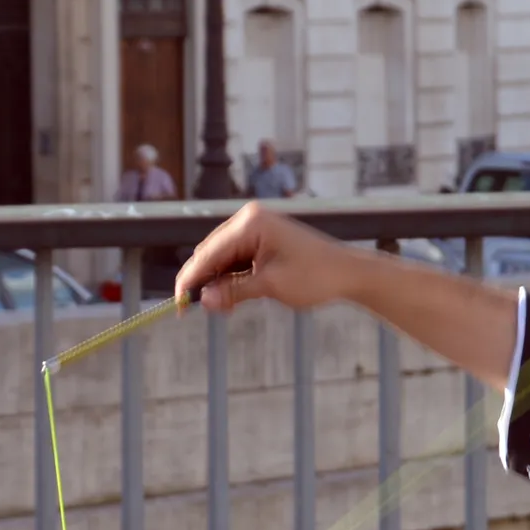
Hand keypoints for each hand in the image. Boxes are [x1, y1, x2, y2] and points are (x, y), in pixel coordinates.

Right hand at [175, 203, 361, 315]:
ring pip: (222, 258)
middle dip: (204, 282)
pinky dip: (233, 278)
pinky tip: (233, 297)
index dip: (190, 281)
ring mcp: (257, 228)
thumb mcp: (270, 286)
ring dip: (219, 282)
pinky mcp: (264, 240)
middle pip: (210, 253)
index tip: (179, 305)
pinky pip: (237, 259)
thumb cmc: (316, 276)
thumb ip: (233, 291)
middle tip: (198, 310)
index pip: (207, 253)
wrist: (350, 273)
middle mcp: (249, 220)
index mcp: (250, 223)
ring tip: (221, 307)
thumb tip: (202, 300)